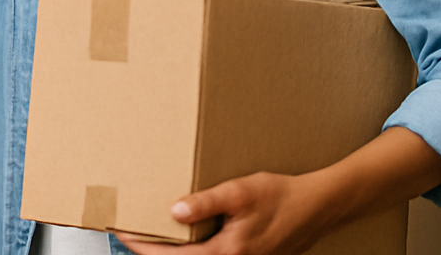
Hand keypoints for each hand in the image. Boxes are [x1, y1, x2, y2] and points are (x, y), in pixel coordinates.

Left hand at [117, 172, 330, 254]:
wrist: (318, 206)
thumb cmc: (282, 197)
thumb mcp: (240, 192)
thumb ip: (206, 203)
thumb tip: (174, 211)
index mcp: (228, 254)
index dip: (144, 247)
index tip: (122, 233)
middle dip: (154, 251)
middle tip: (129, 233)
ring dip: (173, 252)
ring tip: (150, 233)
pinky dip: (192, 250)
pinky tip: (183, 234)